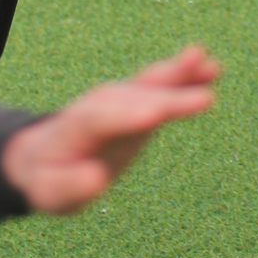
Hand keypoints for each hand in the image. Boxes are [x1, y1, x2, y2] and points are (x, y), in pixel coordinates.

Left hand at [0, 46, 218, 213]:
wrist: (46, 153)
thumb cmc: (50, 177)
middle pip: (137, 98)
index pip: (105, 119)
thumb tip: (95, 176)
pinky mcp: (138, 100)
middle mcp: (102, 104)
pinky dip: (184, 76)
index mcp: (78, 127)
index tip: (156, 115)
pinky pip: (162, 85)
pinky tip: (211, 68)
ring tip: (210, 65)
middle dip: (168, 97)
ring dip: (179, 75)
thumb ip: (71, 185)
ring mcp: (122, 97)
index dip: (130, 116)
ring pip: (151, 83)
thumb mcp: (51, 192)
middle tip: (204, 98)